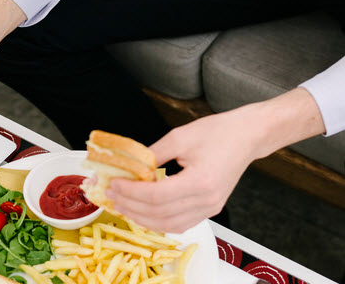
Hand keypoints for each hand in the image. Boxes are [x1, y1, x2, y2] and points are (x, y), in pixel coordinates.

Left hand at [106, 88, 325, 233]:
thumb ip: (153, 154)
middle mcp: (207, 200)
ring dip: (143, 218)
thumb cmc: (217, 132)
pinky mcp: (211, 208)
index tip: (113, 184)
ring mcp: (211, 207)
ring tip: (123, 206)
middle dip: (131, 206)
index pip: (157, 196)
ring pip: (170, 224)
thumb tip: (130, 165)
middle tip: (111, 196)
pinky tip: (144, 212)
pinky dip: (159, 221)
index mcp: (200, 181)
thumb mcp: (179, 137)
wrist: (246, 136)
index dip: (131, 192)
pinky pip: (181, 223)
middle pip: (160, 213)